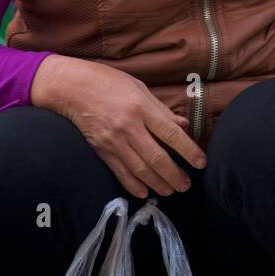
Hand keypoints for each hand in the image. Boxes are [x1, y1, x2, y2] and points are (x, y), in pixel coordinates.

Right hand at [31, 55, 205, 197]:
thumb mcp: (140, 88)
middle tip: (187, 185)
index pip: (170, 133)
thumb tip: (183, 125)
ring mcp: (113, 141)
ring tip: (172, 190)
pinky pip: (120, 173)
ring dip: (158, 183)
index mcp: (141, 107)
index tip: (201, 162)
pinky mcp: (102, 151)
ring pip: (140, 169)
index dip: (188, 150)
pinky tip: (145, 192)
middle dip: (175, 174)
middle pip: (156, 157)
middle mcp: (128, 127)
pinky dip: (134, 186)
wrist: (73, 88)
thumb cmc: (110, 83)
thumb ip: (161, 110)